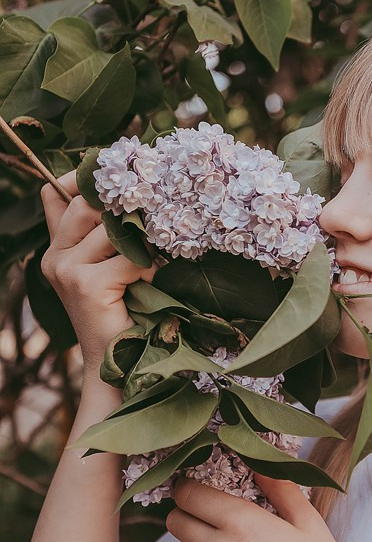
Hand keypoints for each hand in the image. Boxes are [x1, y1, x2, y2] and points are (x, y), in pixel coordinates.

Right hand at [40, 170, 156, 369]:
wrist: (115, 361)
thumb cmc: (119, 311)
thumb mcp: (105, 266)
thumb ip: (101, 234)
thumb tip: (120, 193)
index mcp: (56, 248)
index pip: (56, 194)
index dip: (82, 180)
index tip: (116, 180)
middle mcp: (54, 256)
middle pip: (87, 205)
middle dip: (121, 214)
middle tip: (145, 232)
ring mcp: (66, 270)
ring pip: (112, 231)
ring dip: (139, 248)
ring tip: (144, 271)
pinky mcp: (87, 285)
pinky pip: (131, 259)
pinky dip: (147, 271)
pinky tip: (145, 288)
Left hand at [166, 474, 364, 541]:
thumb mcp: (309, 523)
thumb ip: (280, 488)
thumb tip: (259, 464)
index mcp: (241, 523)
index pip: (189, 494)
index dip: (189, 484)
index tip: (201, 483)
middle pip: (175, 520)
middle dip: (187, 510)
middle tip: (211, 509)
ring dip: (196, 540)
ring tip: (227, 541)